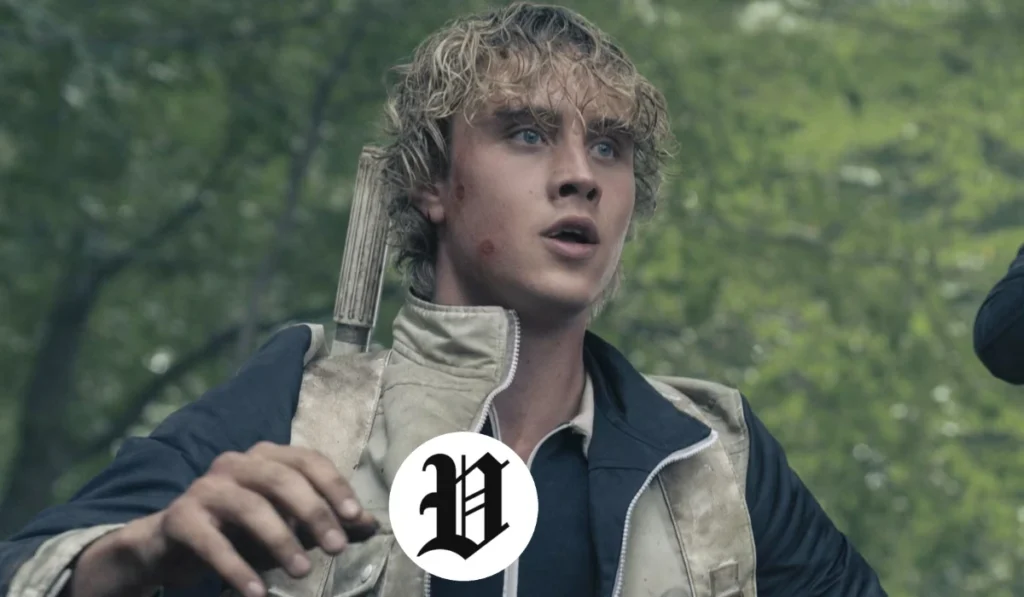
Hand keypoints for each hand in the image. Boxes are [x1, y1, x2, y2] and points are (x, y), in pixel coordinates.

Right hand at [69, 442, 377, 596]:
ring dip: (280, 540)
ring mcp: (206, 487)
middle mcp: (236, 463)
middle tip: (337, 548)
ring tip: (302, 572)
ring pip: (249, 506)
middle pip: (282, 479)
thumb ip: (328, 523)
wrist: (170, 547)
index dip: (334, 486)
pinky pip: (212, 541)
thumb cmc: (241, 532)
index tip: (355, 518)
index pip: (308, 460)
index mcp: (266, 457)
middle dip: (314, 512)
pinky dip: (236, 568)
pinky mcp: (180, 517)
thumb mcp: (290, 528)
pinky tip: (257, 593)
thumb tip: (372, 525)